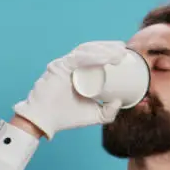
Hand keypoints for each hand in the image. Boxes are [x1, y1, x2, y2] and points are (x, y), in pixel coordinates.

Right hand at [11, 40, 129, 139]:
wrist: (45, 122)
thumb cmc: (66, 117)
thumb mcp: (94, 115)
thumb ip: (108, 112)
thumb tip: (120, 100)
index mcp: (78, 71)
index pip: (95, 54)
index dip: (109, 50)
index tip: (124, 53)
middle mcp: (70, 65)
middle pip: (92, 49)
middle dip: (109, 47)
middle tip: (124, 51)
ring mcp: (64, 64)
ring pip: (86, 51)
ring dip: (103, 50)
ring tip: (118, 54)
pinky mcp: (58, 67)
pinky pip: (77, 58)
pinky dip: (92, 57)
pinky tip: (105, 58)